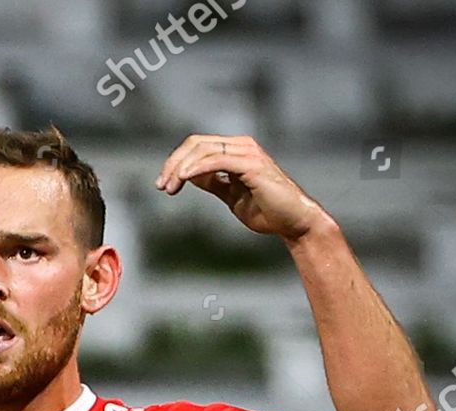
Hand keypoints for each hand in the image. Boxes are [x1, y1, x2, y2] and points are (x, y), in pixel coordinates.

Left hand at [155, 133, 327, 240]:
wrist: (293, 221)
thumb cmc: (267, 211)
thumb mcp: (231, 196)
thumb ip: (214, 183)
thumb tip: (192, 176)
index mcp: (236, 151)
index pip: (199, 146)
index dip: (177, 162)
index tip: (164, 184)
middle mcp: (242, 146)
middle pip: (197, 144)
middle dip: (174, 164)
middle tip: (162, 186)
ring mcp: (247, 153)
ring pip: (204, 149)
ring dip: (181, 168)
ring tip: (169, 188)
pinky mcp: (251, 165)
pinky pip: (217, 160)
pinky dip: (197, 168)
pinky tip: (184, 179)